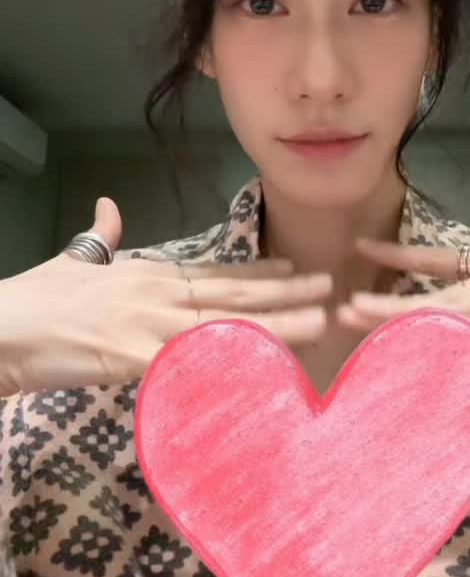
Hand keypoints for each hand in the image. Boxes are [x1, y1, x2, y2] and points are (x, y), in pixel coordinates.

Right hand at [1, 196, 332, 394]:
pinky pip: (192, 363)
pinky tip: (264, 369)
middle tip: (329, 288)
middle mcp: (156, 291)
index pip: (215, 272)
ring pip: (225, 325)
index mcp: (147, 272)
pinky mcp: (131, 354)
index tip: (292, 270)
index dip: (257, 273)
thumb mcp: (73, 261)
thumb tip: (108, 208)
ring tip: (318, 322)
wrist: (1, 326)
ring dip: (276, 325)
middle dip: (285, 293)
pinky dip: (229, 364)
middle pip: (232, 295)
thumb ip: (100, 237)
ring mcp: (146, 322)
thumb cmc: (34, 299)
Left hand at [337, 205, 469, 346]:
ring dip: (404, 319)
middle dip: (389, 299)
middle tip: (344, 306)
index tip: (364, 250)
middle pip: (435, 287)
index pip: (444, 257)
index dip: (402, 256)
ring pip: (448, 307)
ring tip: (362, 322)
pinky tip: (422, 346)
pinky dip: (452, 337)